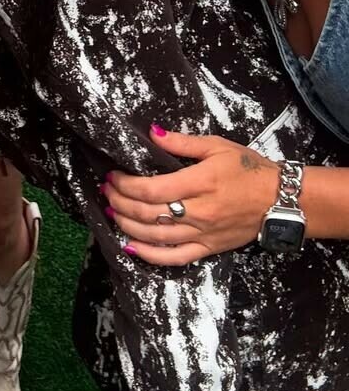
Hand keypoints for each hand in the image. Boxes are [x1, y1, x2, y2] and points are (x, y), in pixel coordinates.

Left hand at [104, 126, 279, 265]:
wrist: (283, 200)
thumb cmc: (250, 169)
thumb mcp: (218, 146)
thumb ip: (182, 142)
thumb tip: (152, 132)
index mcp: (200, 183)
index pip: (152, 189)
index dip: (126, 185)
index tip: (112, 176)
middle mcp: (199, 212)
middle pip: (149, 213)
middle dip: (121, 202)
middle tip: (106, 193)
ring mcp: (204, 233)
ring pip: (157, 237)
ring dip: (128, 225)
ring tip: (111, 212)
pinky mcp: (209, 249)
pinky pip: (175, 258)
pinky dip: (149, 256)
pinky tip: (130, 247)